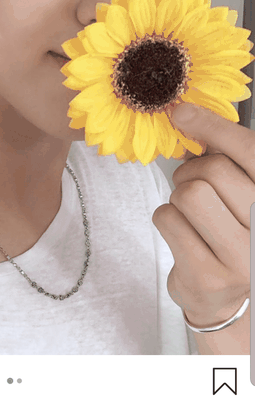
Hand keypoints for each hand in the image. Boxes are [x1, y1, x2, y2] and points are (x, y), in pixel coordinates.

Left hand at [152, 102, 251, 328]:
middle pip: (213, 170)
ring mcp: (241, 257)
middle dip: (191, 172)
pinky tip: (181, 234)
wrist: (224, 299)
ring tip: (189, 214)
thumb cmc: (228, 232)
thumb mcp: (234, 191)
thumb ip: (221, 156)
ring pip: (189, 194)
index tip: (182, 112)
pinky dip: (165, 219)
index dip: (213, 126)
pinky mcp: (210, 276)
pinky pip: (168, 220)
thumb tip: (187, 115)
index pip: (249, 151)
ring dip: (178, 197)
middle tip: (192, 187)